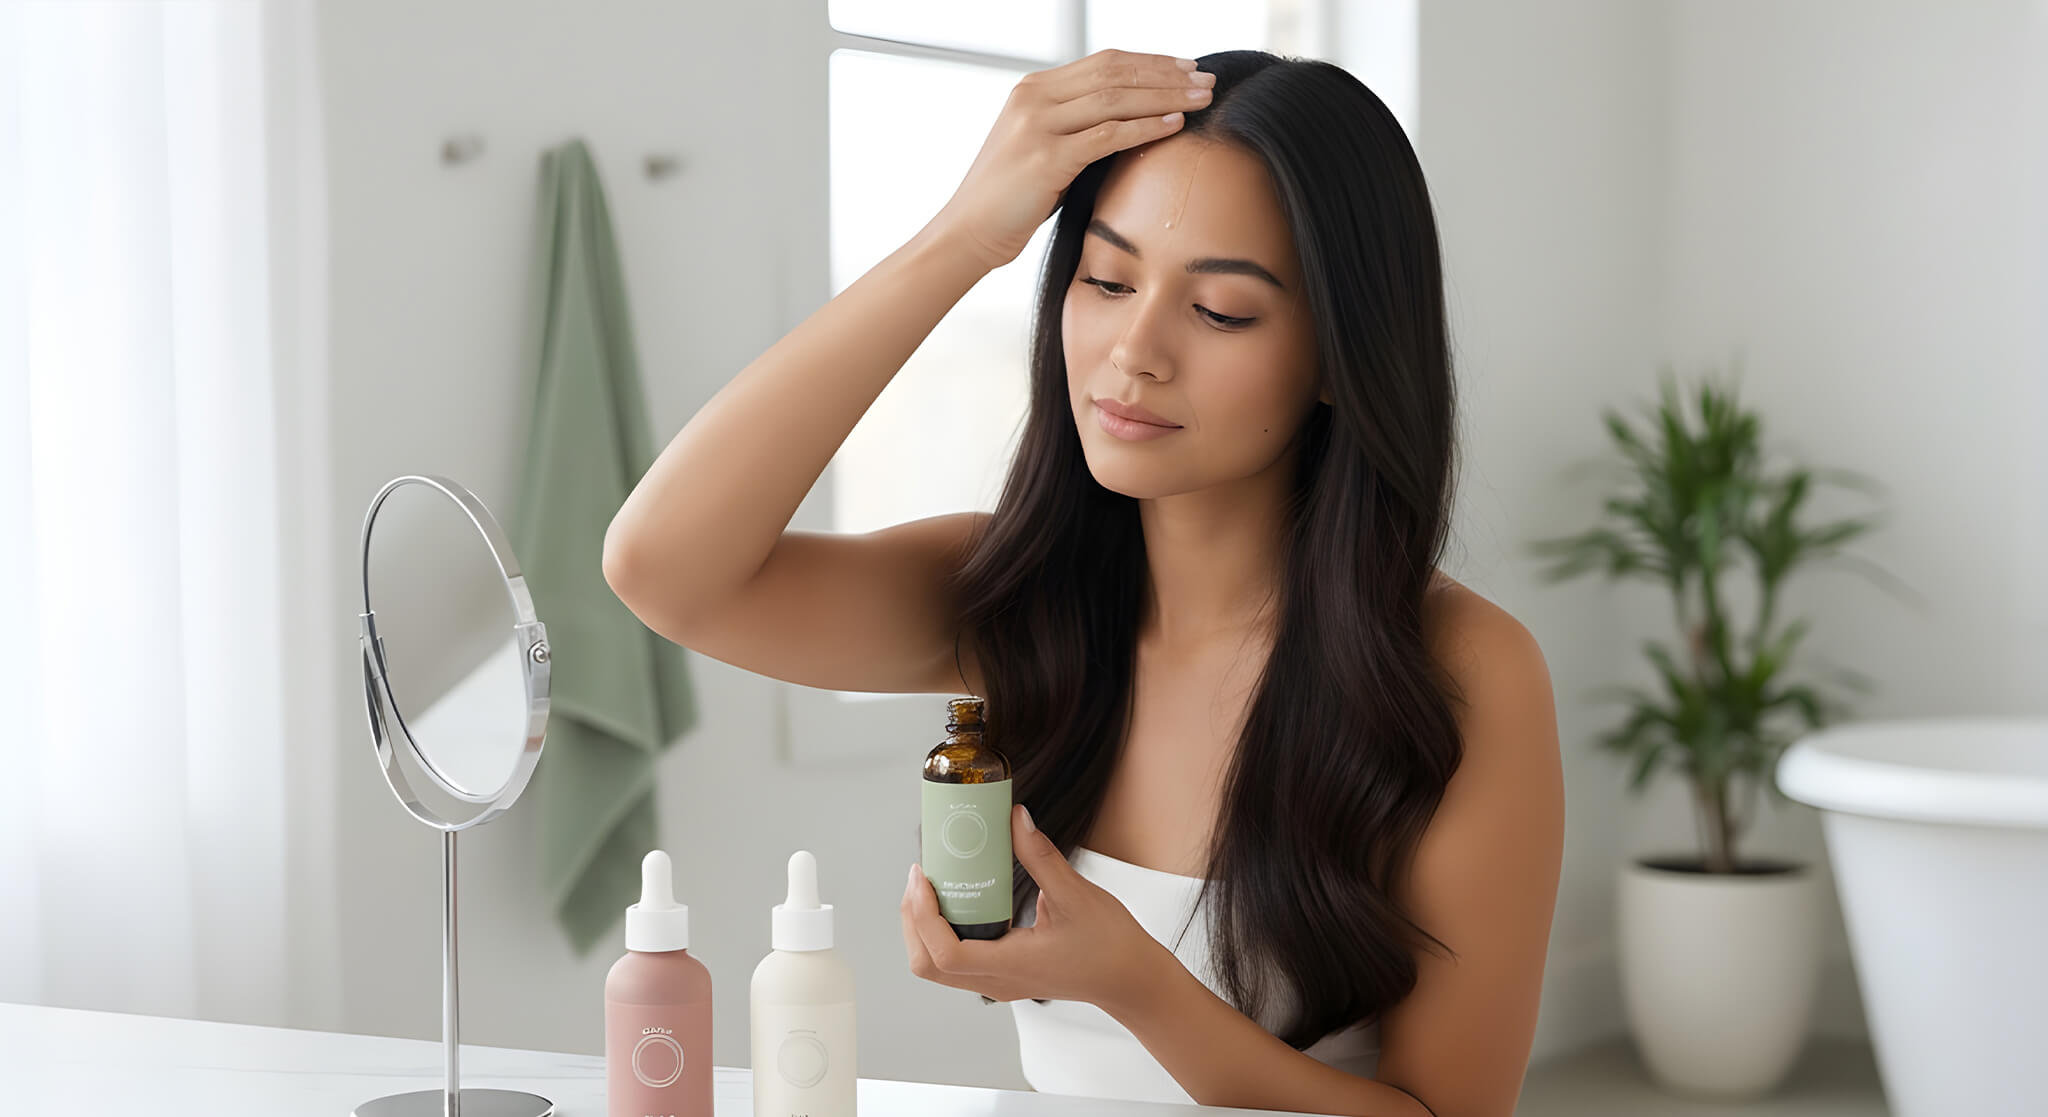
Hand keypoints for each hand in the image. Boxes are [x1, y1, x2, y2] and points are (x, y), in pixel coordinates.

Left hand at [901, 802, 1172, 1013]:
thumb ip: (1040, 856)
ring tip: (932, 885)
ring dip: (924, 927)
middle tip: (921, 877)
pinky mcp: (1003, 976)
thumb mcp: (1076, 895)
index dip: (922, 915)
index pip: (944, 954)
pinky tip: (958, 898)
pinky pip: (957, 961)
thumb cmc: (1110, 945)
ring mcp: (998, 983)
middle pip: (927, 964)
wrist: (1130, 979)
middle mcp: (996, 980)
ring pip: (938, 966)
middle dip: (913, 920)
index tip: (922, 877)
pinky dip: (943, 932)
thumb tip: (1015, 818)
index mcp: (1010, 965)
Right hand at [926, 48, 1215, 271]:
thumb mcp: (1041, 149)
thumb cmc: (1009, 200)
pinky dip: (1145, 127)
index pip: (1104, 62)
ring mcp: (1037, 125)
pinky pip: (1107, 135)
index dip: (1150, 62)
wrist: (967, 233)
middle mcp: (1033, 97)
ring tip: (1201, 99)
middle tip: (1207, 79)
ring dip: (1164, 96)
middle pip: (1115, 73)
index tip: (1187, 69)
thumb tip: (1127, 121)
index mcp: (1033, 89)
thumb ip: (1074, 127)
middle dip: (1166, 74)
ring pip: (1115, 98)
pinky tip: (1175, 125)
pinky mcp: (1045, 157)